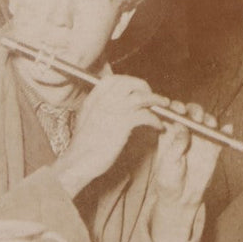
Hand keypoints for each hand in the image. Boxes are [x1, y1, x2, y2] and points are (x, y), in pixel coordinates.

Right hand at [51, 74, 162, 197]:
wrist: (78, 161)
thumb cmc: (83, 144)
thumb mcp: (87, 118)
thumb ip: (99, 106)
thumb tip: (116, 101)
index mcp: (94, 97)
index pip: (114, 79)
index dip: (130, 81)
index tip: (138, 88)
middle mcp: (104, 99)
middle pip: (131, 83)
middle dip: (145, 88)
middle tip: (153, 97)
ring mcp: (114, 110)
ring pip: (142, 96)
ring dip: (156, 100)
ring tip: (164, 105)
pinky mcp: (123, 124)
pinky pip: (146, 115)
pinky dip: (155, 119)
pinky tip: (158, 126)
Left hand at [149, 101, 227, 241]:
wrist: (181, 198)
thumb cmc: (169, 179)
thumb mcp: (169, 162)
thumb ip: (176, 145)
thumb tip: (184, 127)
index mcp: (170, 132)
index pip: (173, 112)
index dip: (176, 107)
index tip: (178, 109)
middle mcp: (186, 131)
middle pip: (192, 113)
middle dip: (195, 110)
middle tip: (196, 117)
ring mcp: (200, 138)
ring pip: (207, 122)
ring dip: (210, 119)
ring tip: (210, 125)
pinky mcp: (213, 148)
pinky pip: (221, 137)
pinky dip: (226, 131)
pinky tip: (228, 130)